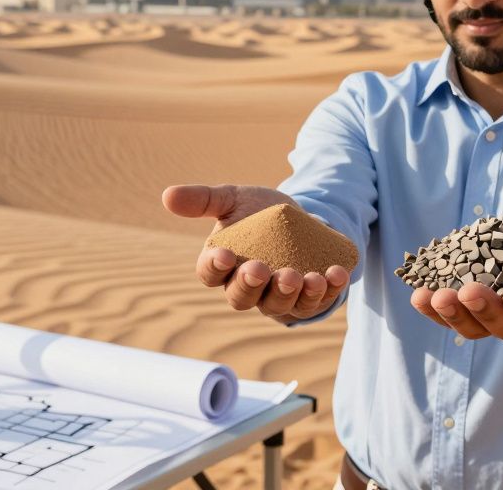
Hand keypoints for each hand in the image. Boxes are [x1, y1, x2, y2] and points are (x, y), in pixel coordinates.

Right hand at [162, 184, 350, 323]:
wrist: (303, 219)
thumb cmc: (261, 212)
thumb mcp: (235, 199)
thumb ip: (204, 199)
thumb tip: (167, 196)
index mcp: (223, 265)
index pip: (210, 273)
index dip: (215, 267)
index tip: (225, 255)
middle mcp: (248, 288)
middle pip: (241, 298)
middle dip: (251, 285)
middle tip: (260, 268)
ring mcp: (279, 297)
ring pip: (279, 306)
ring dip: (290, 293)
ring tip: (303, 276)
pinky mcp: (309, 300)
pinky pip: (316, 303)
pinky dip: (327, 290)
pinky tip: (334, 273)